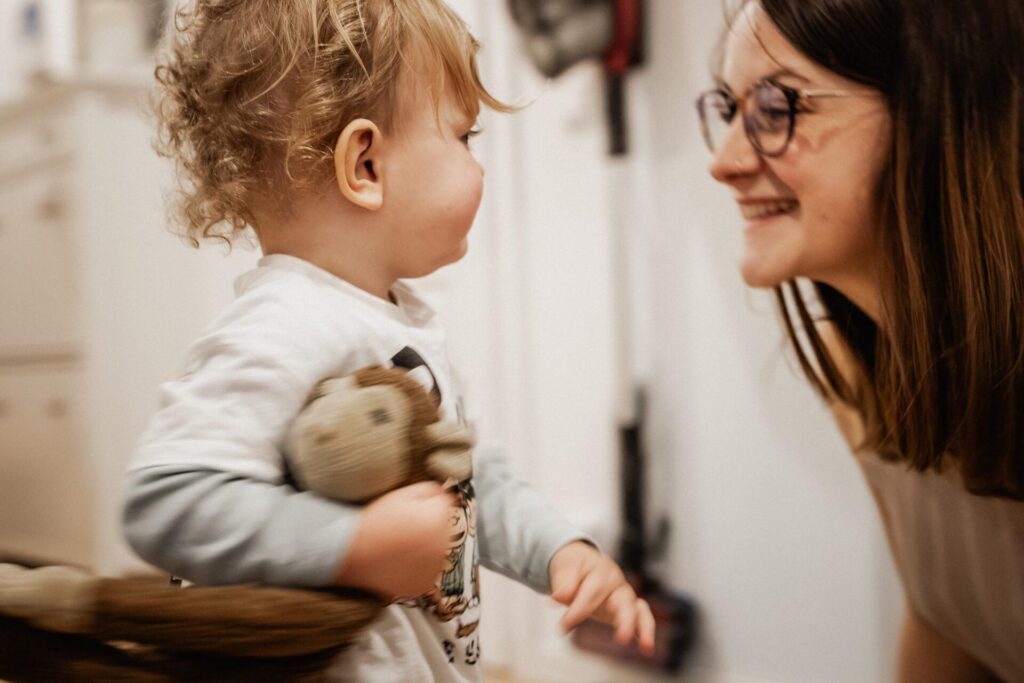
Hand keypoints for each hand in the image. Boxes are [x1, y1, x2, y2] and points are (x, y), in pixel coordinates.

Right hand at [334, 482, 454, 598]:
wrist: (353, 553)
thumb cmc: (375, 524)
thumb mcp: (402, 495)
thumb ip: (430, 490)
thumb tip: (445, 493)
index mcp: (438, 520)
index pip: (444, 507)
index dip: (426, 506)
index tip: (411, 512)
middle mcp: (441, 545)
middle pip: (443, 529)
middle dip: (430, 527)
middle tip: (404, 529)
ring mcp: (433, 568)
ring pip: (437, 551)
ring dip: (426, 548)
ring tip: (400, 546)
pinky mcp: (424, 584)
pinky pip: (427, 572)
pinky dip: (418, 568)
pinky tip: (401, 560)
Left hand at [549, 541, 655, 653]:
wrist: (583, 562)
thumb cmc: (575, 567)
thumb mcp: (566, 569)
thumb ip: (564, 583)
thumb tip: (558, 597)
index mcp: (602, 572)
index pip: (592, 593)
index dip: (579, 611)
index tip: (564, 626)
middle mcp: (618, 584)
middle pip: (624, 601)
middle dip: (624, 621)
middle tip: (621, 640)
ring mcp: (625, 596)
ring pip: (639, 610)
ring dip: (644, 628)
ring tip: (645, 647)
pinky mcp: (627, 609)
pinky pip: (642, 617)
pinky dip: (645, 631)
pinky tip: (646, 648)